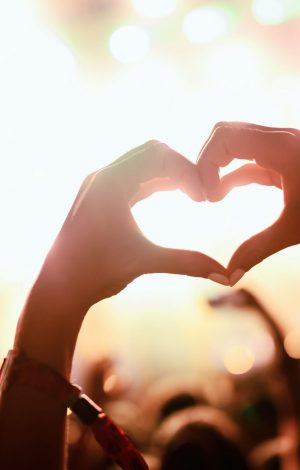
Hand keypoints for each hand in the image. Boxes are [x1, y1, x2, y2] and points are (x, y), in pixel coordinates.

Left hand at [41, 140, 226, 309]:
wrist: (60, 288)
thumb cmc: (96, 273)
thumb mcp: (145, 262)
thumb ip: (187, 263)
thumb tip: (226, 276)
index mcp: (111, 182)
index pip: (159, 154)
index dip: (188, 171)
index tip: (204, 198)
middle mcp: (102, 176)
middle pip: (151, 151)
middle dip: (180, 167)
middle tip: (200, 193)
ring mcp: (98, 185)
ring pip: (141, 163)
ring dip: (168, 173)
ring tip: (191, 194)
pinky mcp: (99, 196)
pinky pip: (133, 177)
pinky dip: (154, 182)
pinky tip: (172, 194)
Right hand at [197, 122, 299, 284]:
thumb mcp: (296, 229)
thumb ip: (258, 250)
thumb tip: (230, 276)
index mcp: (280, 147)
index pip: (224, 137)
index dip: (205, 164)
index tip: (208, 199)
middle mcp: (279, 138)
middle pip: (224, 133)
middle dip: (206, 161)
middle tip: (204, 195)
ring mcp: (281, 145)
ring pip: (235, 143)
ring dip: (217, 167)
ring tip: (211, 198)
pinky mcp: (283, 158)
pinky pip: (248, 158)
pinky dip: (231, 173)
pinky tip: (222, 195)